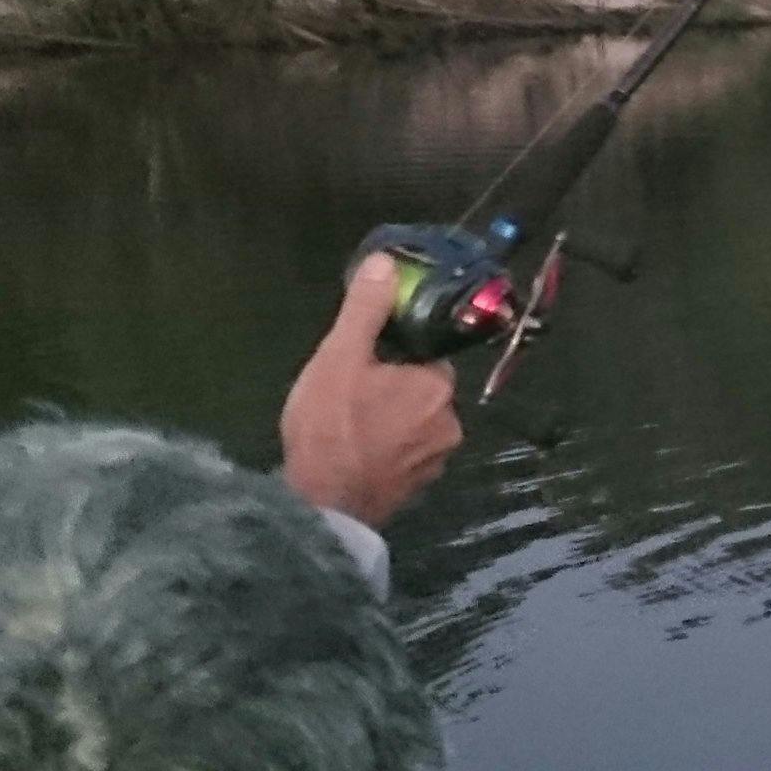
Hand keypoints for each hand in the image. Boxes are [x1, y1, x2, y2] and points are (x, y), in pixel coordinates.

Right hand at [280, 256, 464, 527]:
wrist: (320, 507)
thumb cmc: (330, 427)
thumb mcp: (341, 356)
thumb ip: (366, 309)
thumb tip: (387, 263)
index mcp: (437, 387)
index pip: (426, 356)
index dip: (395, 354)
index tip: (365, 360)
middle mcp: (450, 425)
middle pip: (422, 391)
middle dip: (392, 389)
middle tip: (350, 393)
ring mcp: (435, 463)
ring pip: (414, 425)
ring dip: (390, 422)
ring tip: (348, 425)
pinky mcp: (417, 491)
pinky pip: (405, 457)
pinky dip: (386, 452)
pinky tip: (355, 453)